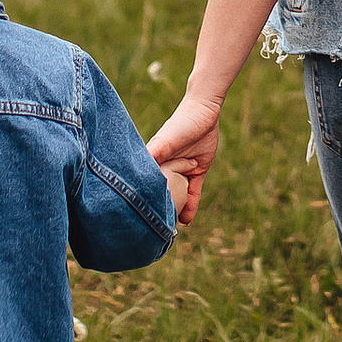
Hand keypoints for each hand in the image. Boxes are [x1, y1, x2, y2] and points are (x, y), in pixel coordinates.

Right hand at [148, 90, 221, 226]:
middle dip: (159, 208)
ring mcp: (182, 170)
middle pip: (163, 193)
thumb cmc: (180, 124)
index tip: (138, 216)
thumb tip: (137, 169)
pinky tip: (188, 220)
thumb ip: (153, 154)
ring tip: (171, 228)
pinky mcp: (197, 171)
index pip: (147, 184)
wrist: (204, 112)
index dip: (143, 199)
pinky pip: (194, 192)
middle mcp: (167, 168)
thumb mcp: (164, 142)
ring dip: (176, 209)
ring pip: (178, 195)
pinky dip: (191, 205)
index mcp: (155, 162)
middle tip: (156, 227)